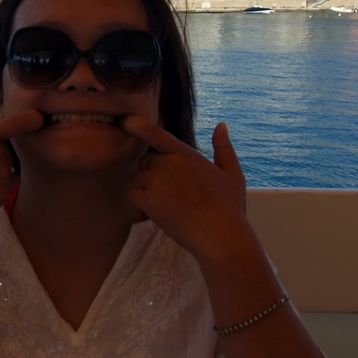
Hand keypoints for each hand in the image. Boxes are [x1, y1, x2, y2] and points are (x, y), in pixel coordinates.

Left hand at [122, 115, 249, 261]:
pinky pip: (132, 193)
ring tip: (167, 201)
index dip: (138, 125)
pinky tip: (157, 209)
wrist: (221, 236)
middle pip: (146, 160)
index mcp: (186, 154)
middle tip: (171, 190)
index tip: (125, 120)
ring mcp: (156, 181)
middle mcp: (168, 163)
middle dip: (153, 171)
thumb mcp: (232, 174)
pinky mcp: (148, 200)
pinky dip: (140, 200)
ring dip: (145, 186)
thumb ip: (223, 148)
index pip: (157, 134)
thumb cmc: (229, 207)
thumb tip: (221, 126)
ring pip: (137, 177)